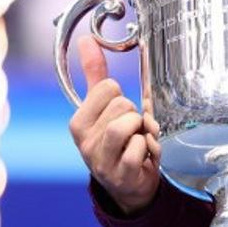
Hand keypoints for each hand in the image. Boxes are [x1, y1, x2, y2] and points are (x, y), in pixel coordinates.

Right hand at [68, 36, 161, 214]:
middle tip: (132, 131)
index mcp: (78, 121)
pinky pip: (140, 147)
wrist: (128, 186)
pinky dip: (149, 148)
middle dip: (135, 115)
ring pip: (128, 123)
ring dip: (142, 130)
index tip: (121, 114)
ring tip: (138, 140)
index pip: (108, 87)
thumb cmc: (118, 142)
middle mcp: (84, 140)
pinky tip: (144, 156)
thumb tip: (86, 40)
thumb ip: (95, 74)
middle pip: (123, 103)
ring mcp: (100, 159)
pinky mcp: (119, 174)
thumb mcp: (105, 108)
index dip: (123, 98)